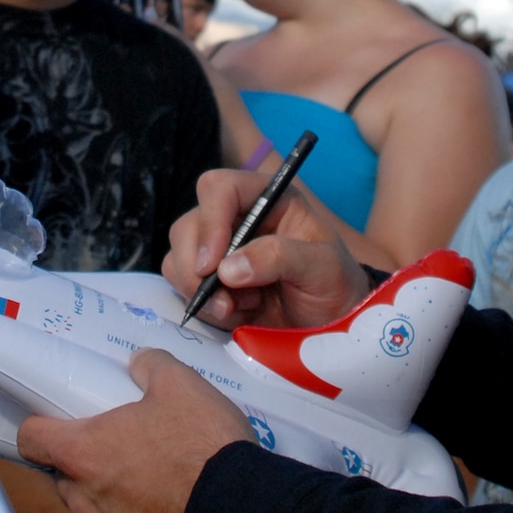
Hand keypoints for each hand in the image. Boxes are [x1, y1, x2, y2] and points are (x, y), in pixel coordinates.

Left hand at [18, 349, 254, 512]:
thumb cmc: (204, 450)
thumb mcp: (182, 386)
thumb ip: (152, 368)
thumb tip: (140, 364)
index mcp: (84, 454)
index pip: (31, 439)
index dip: (41, 428)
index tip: (59, 424)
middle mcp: (86, 503)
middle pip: (67, 481)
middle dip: (89, 467)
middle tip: (128, 452)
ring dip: (118, 504)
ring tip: (161, 490)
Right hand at [161, 168, 368, 330]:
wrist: (332, 323)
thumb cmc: (334, 284)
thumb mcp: (322, 266)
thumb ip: (280, 257)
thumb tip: (228, 269)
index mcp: (267, 198)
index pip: (219, 188)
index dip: (210, 222)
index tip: (214, 265)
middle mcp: (237, 218)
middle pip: (188, 226)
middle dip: (198, 269)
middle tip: (225, 301)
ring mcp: (219, 249)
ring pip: (178, 258)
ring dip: (201, 292)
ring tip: (241, 308)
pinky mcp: (210, 280)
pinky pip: (181, 287)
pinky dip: (203, 307)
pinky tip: (236, 314)